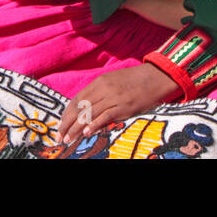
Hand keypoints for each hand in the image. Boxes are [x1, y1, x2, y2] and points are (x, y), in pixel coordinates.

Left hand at [57, 64, 177, 145]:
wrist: (155, 76)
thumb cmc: (134, 80)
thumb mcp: (113, 81)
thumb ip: (100, 93)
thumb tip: (86, 109)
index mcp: (98, 82)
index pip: (76, 100)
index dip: (66, 115)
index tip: (60, 127)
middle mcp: (103, 89)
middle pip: (79, 108)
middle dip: (67, 124)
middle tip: (60, 137)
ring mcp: (113, 98)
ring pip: (89, 114)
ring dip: (76, 128)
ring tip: (69, 140)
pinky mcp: (124, 106)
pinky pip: (105, 116)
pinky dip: (94, 125)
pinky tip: (86, 133)